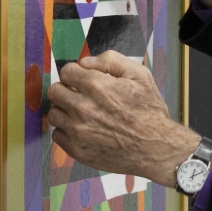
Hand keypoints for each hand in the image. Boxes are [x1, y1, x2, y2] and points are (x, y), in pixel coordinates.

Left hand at [46, 51, 200, 187]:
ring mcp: (78, 131)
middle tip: (82, 97)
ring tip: (83, 115)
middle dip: (67, 90)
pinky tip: (84, 130)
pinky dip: (67, 131)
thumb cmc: (150, 113)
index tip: (85, 82)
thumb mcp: (141, 76)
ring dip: (65, 111)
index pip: (66, 72)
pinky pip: (57, 135)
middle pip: (55, 91)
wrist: (158, 148)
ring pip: (54, 113)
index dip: (77, 74)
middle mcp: (83, 108)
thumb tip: (85, 62)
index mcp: (97, 86)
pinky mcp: (78, 150)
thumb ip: (111, 60)